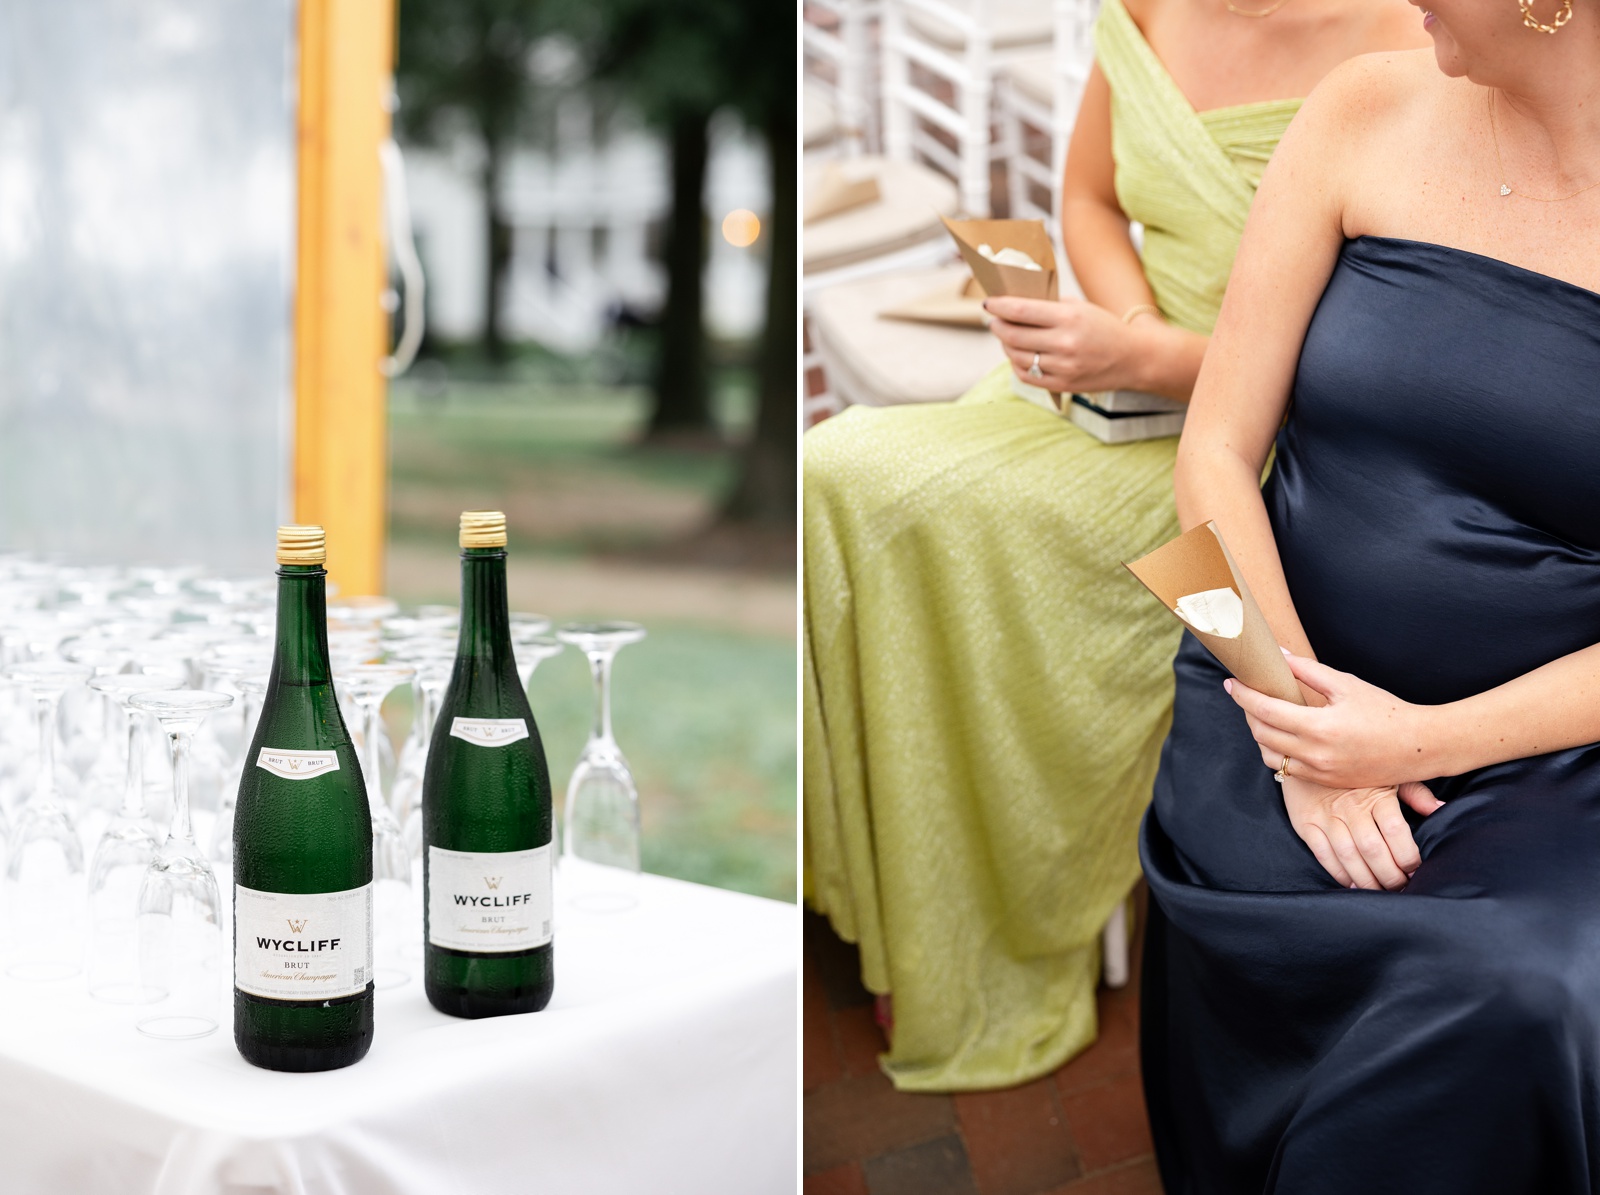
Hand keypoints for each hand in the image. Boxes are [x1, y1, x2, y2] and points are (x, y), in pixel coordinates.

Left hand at [984, 295, 1157, 393]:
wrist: (1133, 358)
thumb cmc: (1104, 328)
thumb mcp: (1081, 307)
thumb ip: (1049, 306)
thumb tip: (1014, 305)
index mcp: (1068, 318)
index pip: (1021, 310)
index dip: (999, 307)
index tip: (988, 304)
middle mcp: (1064, 343)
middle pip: (1013, 335)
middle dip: (997, 326)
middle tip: (994, 321)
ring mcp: (1062, 367)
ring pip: (1017, 357)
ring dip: (1005, 345)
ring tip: (1007, 337)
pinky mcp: (1062, 385)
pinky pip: (1026, 376)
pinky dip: (1016, 364)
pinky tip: (1018, 355)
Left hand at [1225, 651, 1437, 789]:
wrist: (1419, 747)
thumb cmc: (1386, 711)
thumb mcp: (1346, 684)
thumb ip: (1307, 670)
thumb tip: (1278, 655)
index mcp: (1319, 727)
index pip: (1265, 710)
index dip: (1243, 695)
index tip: (1231, 682)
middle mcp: (1315, 754)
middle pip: (1261, 733)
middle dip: (1247, 712)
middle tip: (1246, 695)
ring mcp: (1319, 772)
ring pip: (1269, 755)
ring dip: (1259, 734)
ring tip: (1262, 715)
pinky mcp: (1325, 782)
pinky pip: (1287, 770)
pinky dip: (1276, 752)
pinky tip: (1280, 736)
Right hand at [1281, 775, 1442, 890]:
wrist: (1309, 752)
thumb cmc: (1356, 769)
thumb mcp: (1389, 773)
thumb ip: (1415, 793)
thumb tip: (1441, 809)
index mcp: (1376, 794)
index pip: (1395, 831)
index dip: (1408, 856)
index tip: (1416, 869)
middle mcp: (1350, 807)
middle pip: (1372, 849)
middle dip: (1390, 876)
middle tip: (1401, 887)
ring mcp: (1326, 817)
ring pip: (1348, 856)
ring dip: (1366, 880)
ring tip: (1380, 890)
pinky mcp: (1306, 824)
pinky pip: (1322, 854)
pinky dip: (1338, 873)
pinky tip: (1352, 883)